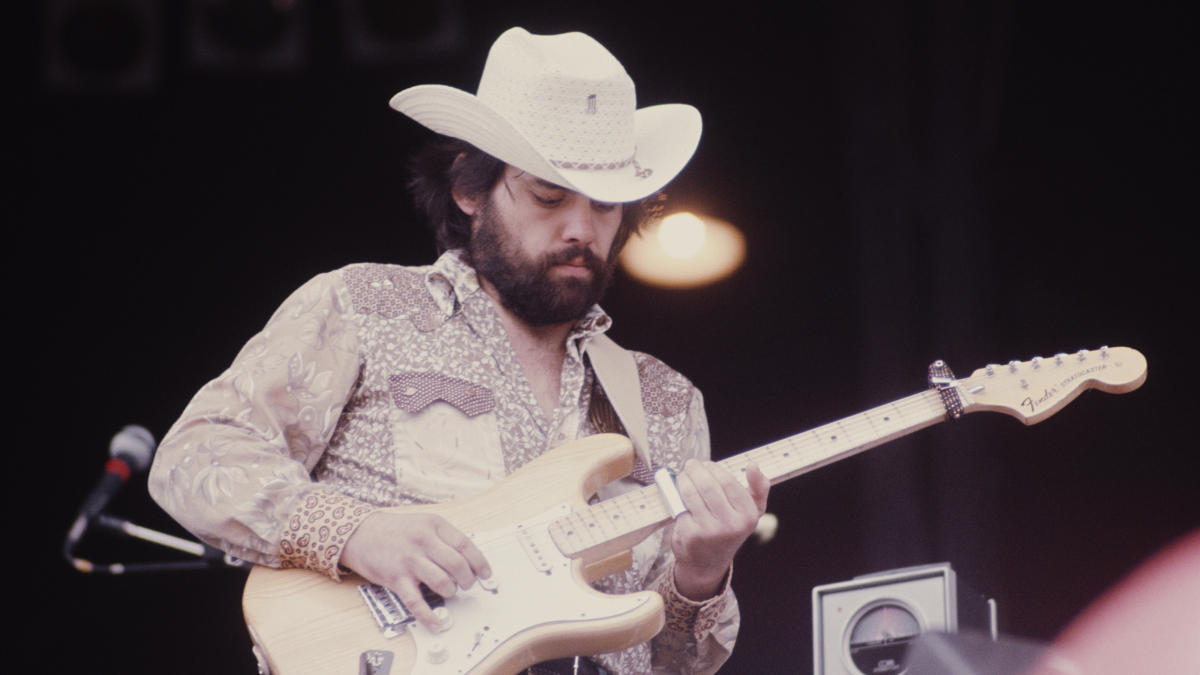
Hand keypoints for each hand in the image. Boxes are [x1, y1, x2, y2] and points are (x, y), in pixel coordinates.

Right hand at [340, 511, 491, 629]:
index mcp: (434, 526)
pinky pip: (416, 601)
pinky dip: (428, 616)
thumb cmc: (397, 531)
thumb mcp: (424, 524)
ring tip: (450, 592)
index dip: (479, 562)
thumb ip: (444, 538)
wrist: (361, 533)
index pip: (465, 545)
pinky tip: (436, 623)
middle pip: (457, 564)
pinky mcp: (396, 578)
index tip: (486, 574)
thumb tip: (469, 560)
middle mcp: (423, 542)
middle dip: (468, 579)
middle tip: (468, 584)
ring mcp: (409, 560)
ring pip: (441, 582)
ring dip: (451, 591)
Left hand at [670, 460, 769, 600]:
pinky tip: (678, 497)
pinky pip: (680, 507)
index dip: (713, 468)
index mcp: (749, 515)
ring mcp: (710, 531)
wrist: (707, 563)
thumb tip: (753, 465)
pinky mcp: (691, 535)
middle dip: (695, 469)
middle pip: (707, 485)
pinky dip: (677, 498)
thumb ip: (758, 487)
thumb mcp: (751, 511)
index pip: (727, 481)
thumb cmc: (729, 529)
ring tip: (683, 476)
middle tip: (690, 465)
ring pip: (691, 493)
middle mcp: (731, 525)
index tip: (706, 465)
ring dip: (683, 479)